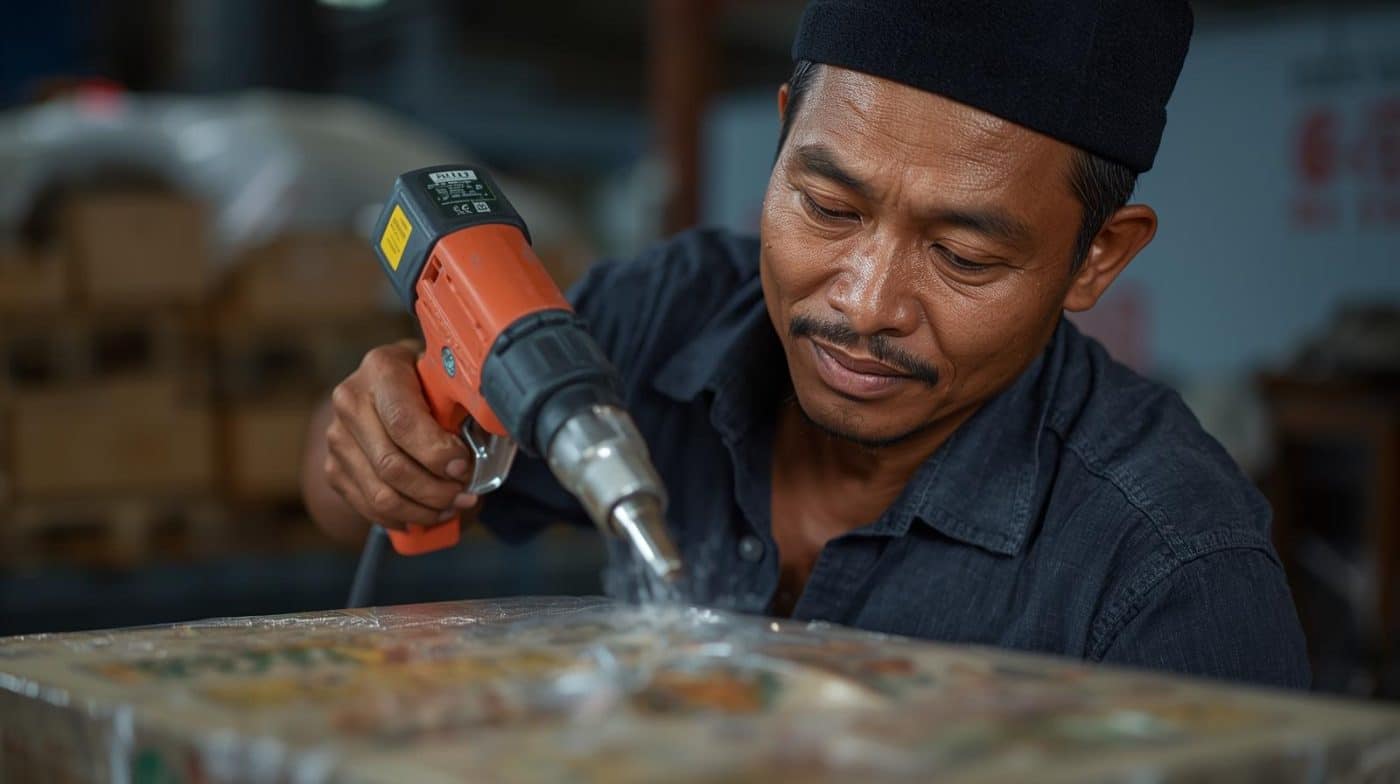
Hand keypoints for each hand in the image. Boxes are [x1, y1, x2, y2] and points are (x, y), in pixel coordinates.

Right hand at [323, 341, 479, 529]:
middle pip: (391, 465)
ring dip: (423, 510)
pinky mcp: (334, 468)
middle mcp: (350, 401)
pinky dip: (403, 518)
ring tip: (451, 507)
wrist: (386, 388)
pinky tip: (427, 514)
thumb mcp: (446, 376)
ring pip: (380, 495)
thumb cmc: (427, 382)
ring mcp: (337, 437)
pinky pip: (369, 508)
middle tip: (465, 495)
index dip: (436, 453)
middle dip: (435, 490)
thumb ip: (461, 399)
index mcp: (381, 369)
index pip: (403, 422)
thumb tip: (491, 431)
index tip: (463, 467)